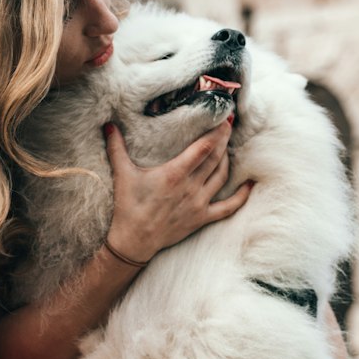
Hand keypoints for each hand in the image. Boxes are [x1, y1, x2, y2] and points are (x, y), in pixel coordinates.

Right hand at [104, 119, 251, 262]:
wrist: (134, 241)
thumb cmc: (128, 206)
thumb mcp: (122, 174)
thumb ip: (116, 148)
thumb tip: (108, 125)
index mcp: (174, 173)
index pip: (204, 147)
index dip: (216, 131)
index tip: (222, 117)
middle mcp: (190, 187)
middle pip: (216, 158)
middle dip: (224, 139)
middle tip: (229, 123)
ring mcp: (199, 203)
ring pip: (222, 176)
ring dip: (228, 159)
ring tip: (227, 146)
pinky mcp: (202, 218)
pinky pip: (228, 207)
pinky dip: (242, 196)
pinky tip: (250, 185)